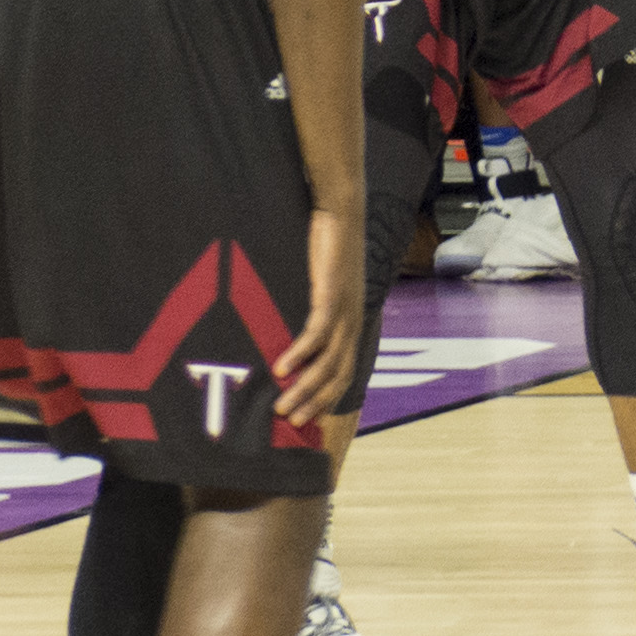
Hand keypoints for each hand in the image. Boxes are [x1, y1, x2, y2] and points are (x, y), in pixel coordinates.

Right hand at [273, 205, 364, 422]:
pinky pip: (317, 332)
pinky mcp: (332, 294)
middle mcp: (354, 320)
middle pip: (339, 374)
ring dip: (304, 386)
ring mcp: (345, 309)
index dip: (329, 396)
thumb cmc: (327, 250)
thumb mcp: (322, 287)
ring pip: (328, 360)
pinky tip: (281, 369)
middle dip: (315, 401)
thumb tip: (288, 333)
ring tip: (281, 406)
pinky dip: (301, 353)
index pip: (346, 371)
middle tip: (291, 421)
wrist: (341, 214)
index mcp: (352, 321)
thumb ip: (312, 310)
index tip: (309, 418)